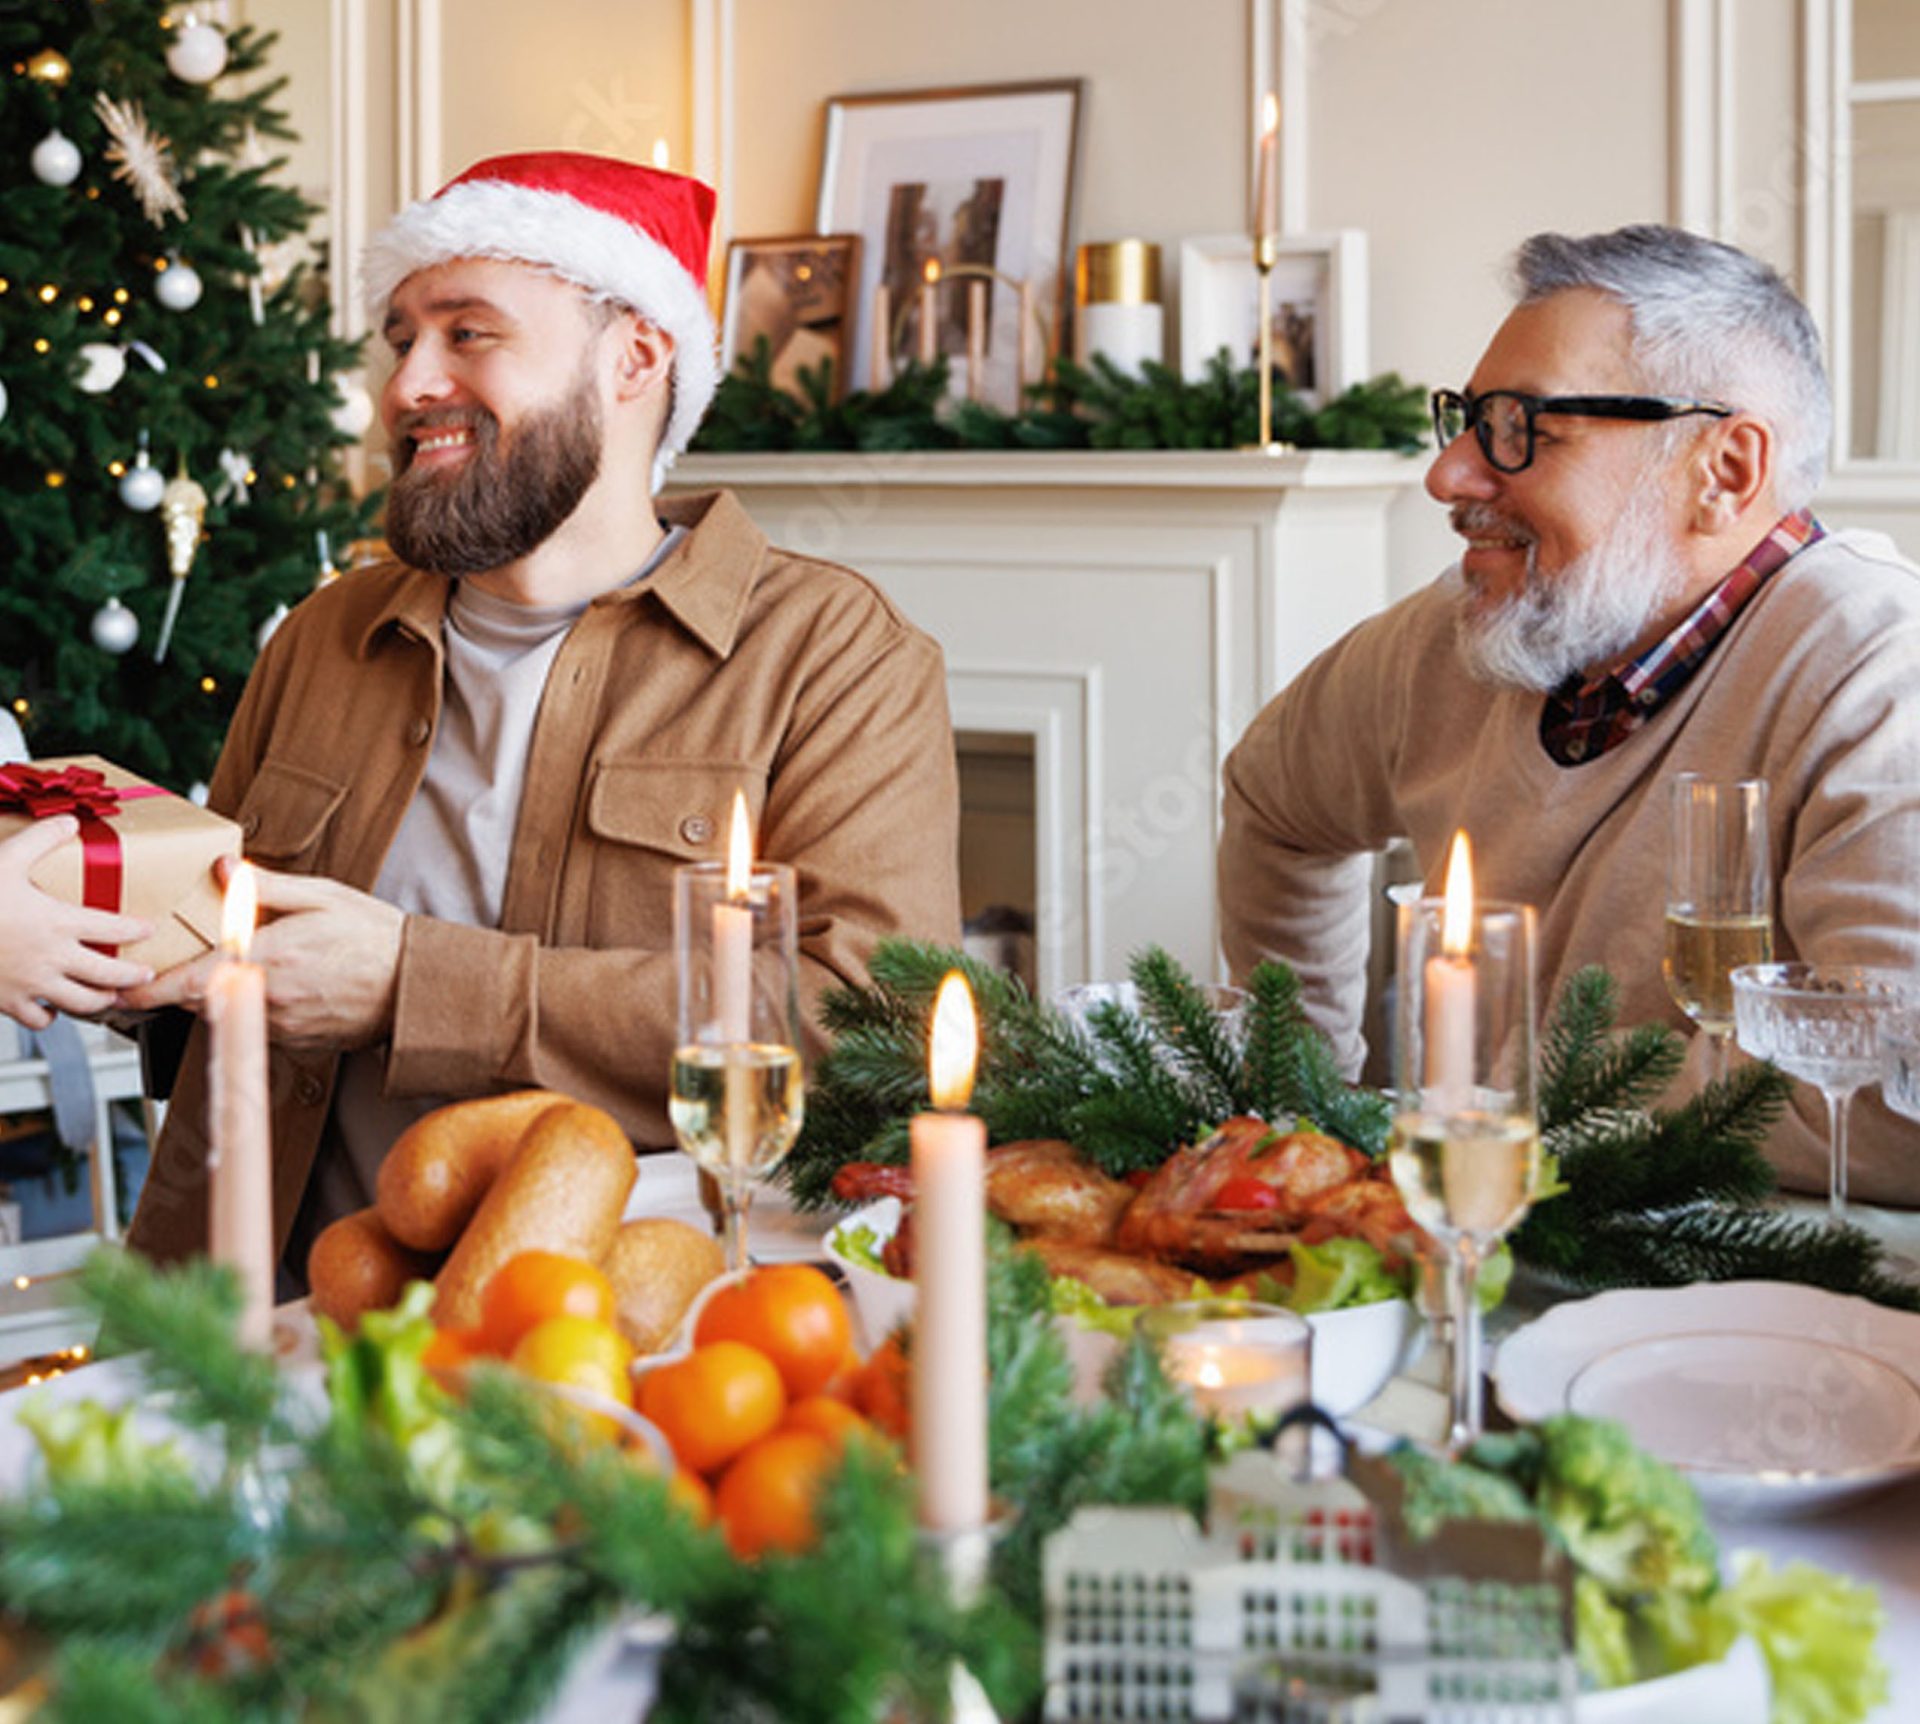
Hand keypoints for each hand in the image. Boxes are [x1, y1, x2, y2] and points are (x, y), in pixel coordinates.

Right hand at [0, 817, 153, 1028]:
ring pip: (81, 1003)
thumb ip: (41, 839)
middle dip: (133, 977)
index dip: (136, 929)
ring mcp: (31, 984)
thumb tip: (69, 822)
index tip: (148, 929)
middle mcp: (52, 957)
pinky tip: (52, 1009)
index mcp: (57, 922)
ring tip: (110, 996)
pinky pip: (39, 1020)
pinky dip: (50, 1017)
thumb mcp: (6, 858)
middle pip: (109, 975)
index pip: (113, 928)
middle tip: (146, 975)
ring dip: (100, 1000)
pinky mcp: (8, 1002)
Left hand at [122, 858, 403, 1049]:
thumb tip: (225, 870)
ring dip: (230, 992)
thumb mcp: (324, 896)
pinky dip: (259, 1006)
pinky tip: (290, 985)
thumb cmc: (374, 937)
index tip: (124, 989)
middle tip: (201, 960)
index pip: (191, 981)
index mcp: (270, 956)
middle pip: (203, 998)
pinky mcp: (296, 1041)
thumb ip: (267, 887)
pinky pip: (258, 1025)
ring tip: (265, 966)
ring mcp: (282, 1024)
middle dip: (193, 982)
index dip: (150, 990)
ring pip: (230, 1012)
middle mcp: (270, 997)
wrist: (415, 985)